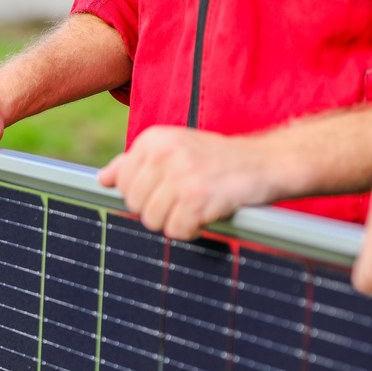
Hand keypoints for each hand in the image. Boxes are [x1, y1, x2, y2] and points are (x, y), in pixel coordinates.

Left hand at [98, 126, 276, 239]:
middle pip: (134, 204)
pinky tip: (207, 215)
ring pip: (151, 220)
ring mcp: (180, 175)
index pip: (123, 185)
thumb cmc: (217, 160)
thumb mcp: (174, 150)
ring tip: (197, 205)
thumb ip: (137, 163)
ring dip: (175, 221)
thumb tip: (103, 179)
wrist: (268, 162)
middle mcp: (163, 153)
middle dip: (158, 209)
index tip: (169, 188)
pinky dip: (191, 231)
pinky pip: (176, 231)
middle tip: (186, 197)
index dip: (145, 195)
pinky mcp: (197, 197)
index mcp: (153, 139)